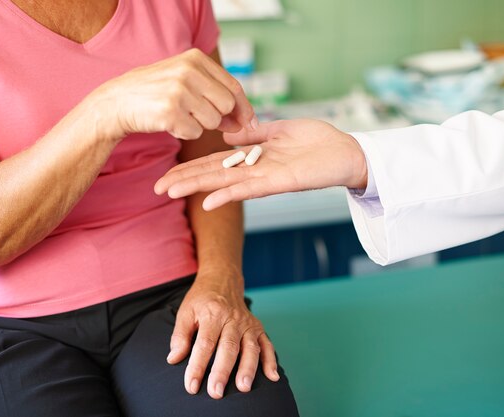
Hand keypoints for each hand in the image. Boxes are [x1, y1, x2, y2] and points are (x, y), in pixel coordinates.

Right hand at [91, 48, 256, 140]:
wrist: (116, 102)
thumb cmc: (155, 93)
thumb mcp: (184, 80)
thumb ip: (215, 94)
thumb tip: (245, 120)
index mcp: (195, 58)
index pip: (233, 86)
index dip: (244, 107)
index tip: (248, 122)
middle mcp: (188, 71)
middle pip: (226, 105)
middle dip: (219, 117)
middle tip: (199, 116)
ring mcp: (179, 91)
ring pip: (212, 122)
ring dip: (200, 125)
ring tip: (179, 115)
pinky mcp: (169, 112)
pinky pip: (194, 133)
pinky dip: (185, 133)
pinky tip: (169, 122)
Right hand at [154, 119, 367, 209]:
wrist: (347, 153)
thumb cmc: (318, 141)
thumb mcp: (281, 129)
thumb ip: (255, 133)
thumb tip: (229, 136)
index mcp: (253, 157)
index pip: (215, 162)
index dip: (191, 168)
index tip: (167, 173)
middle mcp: (254, 170)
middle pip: (212, 175)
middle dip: (184, 181)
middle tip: (156, 188)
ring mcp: (264, 178)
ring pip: (224, 183)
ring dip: (197, 188)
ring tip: (170, 192)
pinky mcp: (279, 182)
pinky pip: (248, 189)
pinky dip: (228, 194)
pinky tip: (207, 201)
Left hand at [167, 270, 278, 398]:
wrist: (223, 280)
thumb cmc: (202, 300)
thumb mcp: (185, 312)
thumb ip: (180, 336)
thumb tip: (173, 359)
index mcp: (212, 314)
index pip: (204, 344)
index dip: (197, 366)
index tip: (191, 385)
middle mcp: (232, 319)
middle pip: (228, 347)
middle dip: (222, 371)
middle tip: (216, 392)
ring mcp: (248, 323)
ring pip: (250, 347)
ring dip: (248, 368)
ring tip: (244, 387)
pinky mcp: (258, 327)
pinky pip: (266, 344)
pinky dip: (271, 360)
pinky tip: (273, 377)